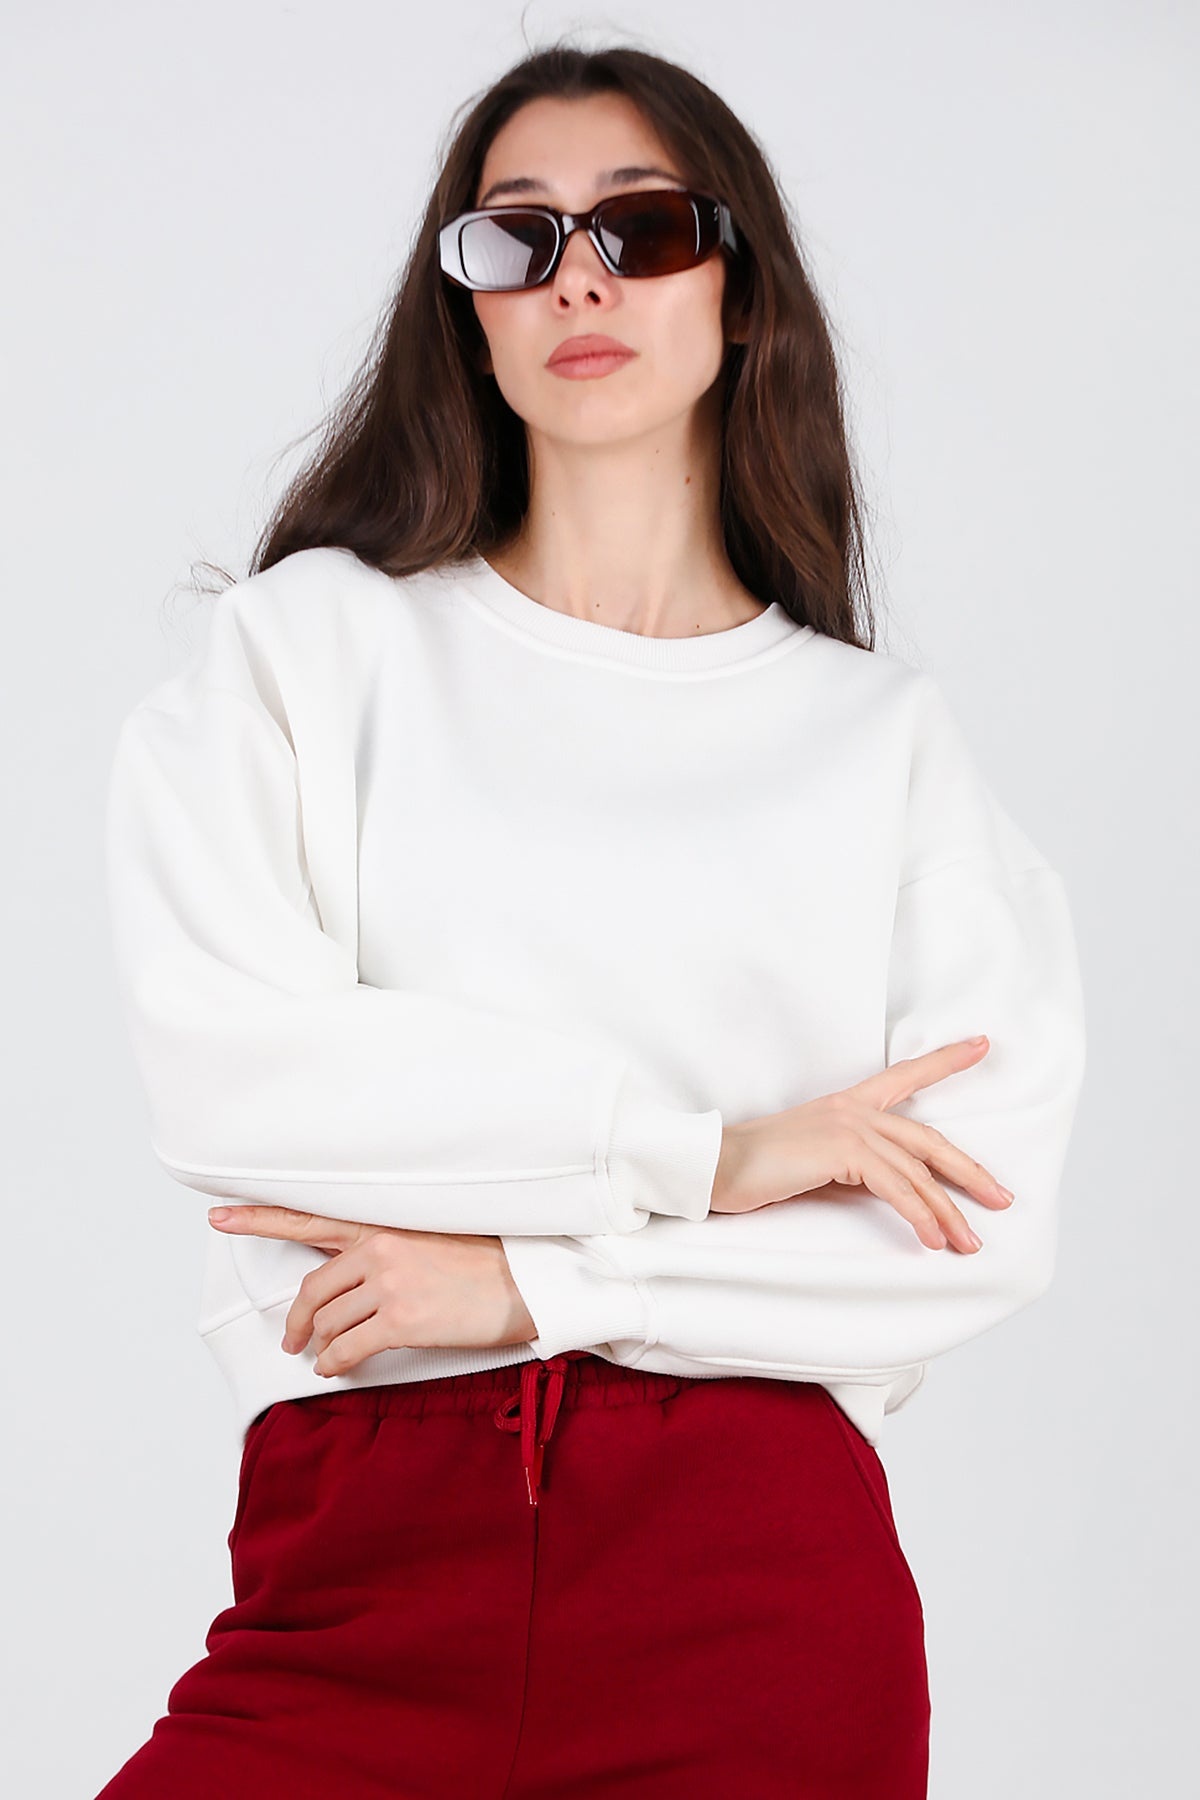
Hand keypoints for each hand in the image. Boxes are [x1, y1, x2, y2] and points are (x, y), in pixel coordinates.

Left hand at [207, 1207, 536, 1374]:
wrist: (528, 1282)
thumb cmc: (486, 1262)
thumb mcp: (431, 1236)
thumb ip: (386, 1247)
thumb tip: (348, 1275)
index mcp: (384, 1223)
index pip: (308, 1217)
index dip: (258, 1218)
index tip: (218, 1215)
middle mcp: (380, 1249)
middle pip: (313, 1289)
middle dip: (297, 1320)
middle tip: (291, 1338)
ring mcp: (389, 1285)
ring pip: (328, 1322)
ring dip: (321, 1345)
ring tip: (326, 1356)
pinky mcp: (401, 1321)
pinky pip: (347, 1350)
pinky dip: (334, 1365)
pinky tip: (337, 1370)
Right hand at [709, 1035, 1013, 1253]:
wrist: (716, 1164)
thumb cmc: (754, 1168)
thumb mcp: (811, 1161)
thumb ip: (849, 1166)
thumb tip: (888, 1192)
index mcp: (847, 1104)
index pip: (906, 1077)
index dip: (946, 1061)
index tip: (981, 1044)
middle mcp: (854, 1110)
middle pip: (929, 1139)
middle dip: (971, 1171)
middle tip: (1003, 1199)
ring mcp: (850, 1127)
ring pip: (918, 1172)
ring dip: (948, 1212)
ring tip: (969, 1243)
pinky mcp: (843, 1151)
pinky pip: (897, 1187)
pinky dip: (920, 1215)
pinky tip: (934, 1238)